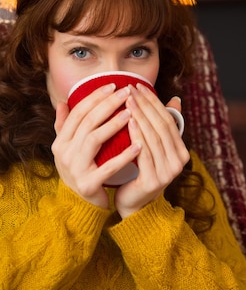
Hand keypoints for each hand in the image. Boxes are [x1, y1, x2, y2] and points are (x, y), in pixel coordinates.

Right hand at [52, 84, 139, 208]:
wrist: (81, 204)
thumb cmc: (81, 170)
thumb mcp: (70, 149)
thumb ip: (65, 126)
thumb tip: (62, 102)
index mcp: (61, 142)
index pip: (77, 113)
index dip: (94, 97)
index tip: (112, 85)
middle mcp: (64, 153)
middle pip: (87, 122)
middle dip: (107, 105)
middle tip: (126, 93)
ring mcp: (75, 169)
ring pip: (94, 140)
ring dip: (114, 124)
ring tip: (131, 113)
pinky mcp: (88, 184)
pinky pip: (108, 167)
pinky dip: (124, 156)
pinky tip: (139, 145)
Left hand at [114, 84, 189, 217]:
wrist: (134, 204)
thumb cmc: (141, 172)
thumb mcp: (153, 146)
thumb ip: (161, 126)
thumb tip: (176, 99)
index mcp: (181, 151)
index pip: (168, 120)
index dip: (154, 102)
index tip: (139, 87)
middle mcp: (179, 162)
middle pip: (161, 127)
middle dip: (146, 106)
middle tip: (131, 89)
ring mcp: (168, 172)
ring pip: (154, 138)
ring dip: (141, 117)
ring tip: (127, 101)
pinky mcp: (153, 181)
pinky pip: (144, 154)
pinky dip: (137, 136)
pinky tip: (128, 123)